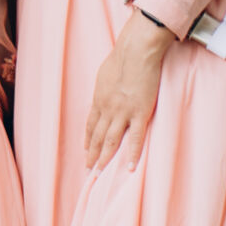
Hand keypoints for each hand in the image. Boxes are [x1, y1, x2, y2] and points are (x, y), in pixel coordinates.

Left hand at [84, 7, 169, 170]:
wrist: (136, 51)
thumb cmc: (122, 57)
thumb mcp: (105, 74)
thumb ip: (104, 88)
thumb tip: (105, 93)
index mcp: (99, 99)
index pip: (90, 125)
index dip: (88, 140)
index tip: (85, 152)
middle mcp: (107, 109)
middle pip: (97, 136)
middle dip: (91, 155)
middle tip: (88, 171)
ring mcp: (123, 112)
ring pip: (110, 141)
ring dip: (104, 159)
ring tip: (99, 174)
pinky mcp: (140, 113)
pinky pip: (135, 138)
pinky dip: (132, 154)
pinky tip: (129, 167)